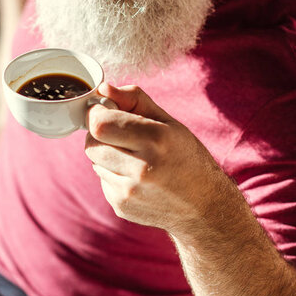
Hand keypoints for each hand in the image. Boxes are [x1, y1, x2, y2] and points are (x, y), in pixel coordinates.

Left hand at [85, 82, 228, 234]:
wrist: (204, 206)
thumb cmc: (187, 157)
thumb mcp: (169, 122)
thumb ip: (134, 100)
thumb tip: (103, 88)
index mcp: (156, 139)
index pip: (100, 124)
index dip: (97, 114)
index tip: (105, 111)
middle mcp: (141, 168)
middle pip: (91, 143)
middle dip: (99, 134)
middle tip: (119, 133)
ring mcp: (130, 192)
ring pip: (94, 162)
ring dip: (106, 154)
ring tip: (134, 157)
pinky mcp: (122, 206)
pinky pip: (102, 180)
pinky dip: (113, 174)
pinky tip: (136, 177)